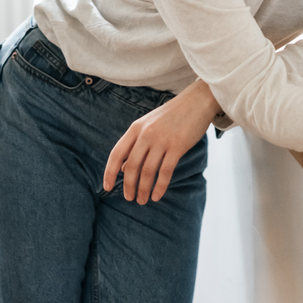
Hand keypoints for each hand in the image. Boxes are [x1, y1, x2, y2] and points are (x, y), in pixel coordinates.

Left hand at [102, 79, 220, 204]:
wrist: (197, 101)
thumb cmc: (171, 115)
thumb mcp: (148, 125)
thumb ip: (134, 144)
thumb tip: (121, 168)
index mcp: (135, 128)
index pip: (117, 153)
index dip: (109, 172)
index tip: (106, 188)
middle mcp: (146, 134)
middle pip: (131, 166)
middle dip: (128, 185)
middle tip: (130, 198)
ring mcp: (162, 140)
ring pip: (147, 171)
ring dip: (143, 189)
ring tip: (142, 200)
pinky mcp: (177, 146)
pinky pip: (165, 171)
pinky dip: (159, 186)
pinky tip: (157, 196)